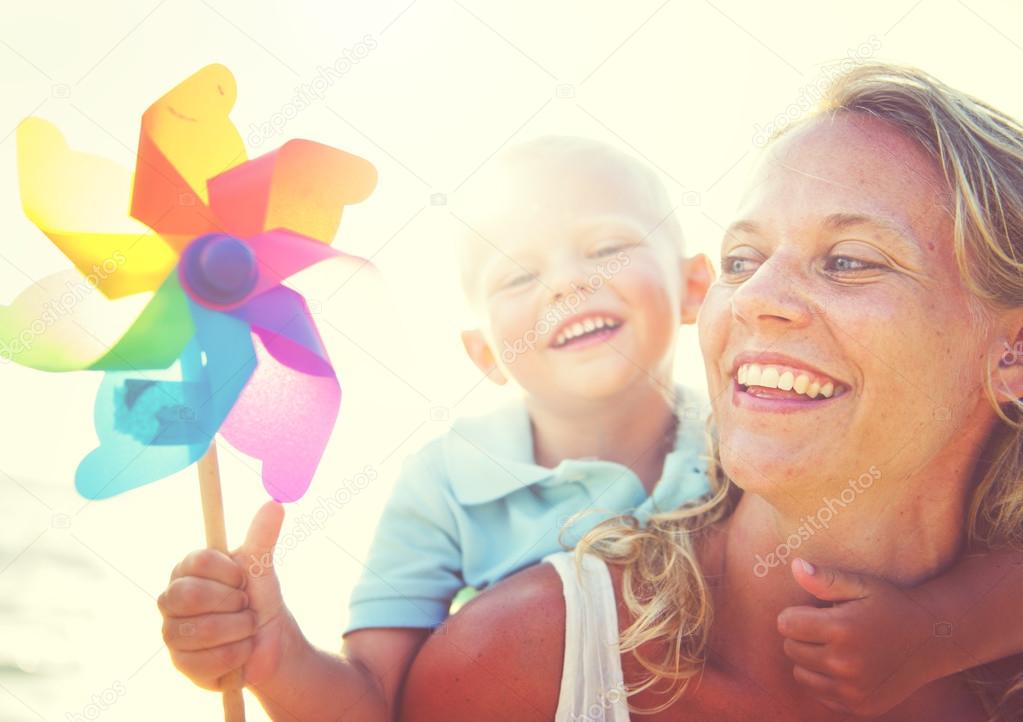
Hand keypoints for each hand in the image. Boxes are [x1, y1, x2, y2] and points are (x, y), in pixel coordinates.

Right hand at [158, 502, 292, 690]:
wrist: (272, 643)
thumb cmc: (260, 600)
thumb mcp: (262, 568)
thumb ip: (263, 537)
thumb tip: (275, 504)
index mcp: (187, 569)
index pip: (197, 561)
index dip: (228, 573)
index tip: (244, 580)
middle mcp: (171, 599)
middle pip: (190, 595)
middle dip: (232, 603)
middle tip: (246, 605)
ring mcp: (172, 633)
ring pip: (201, 630)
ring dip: (239, 630)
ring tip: (246, 628)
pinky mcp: (181, 665)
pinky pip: (207, 661)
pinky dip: (236, 655)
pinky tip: (241, 650)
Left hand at [777, 558, 939, 715]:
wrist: (932, 640)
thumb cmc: (890, 606)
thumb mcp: (861, 584)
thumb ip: (824, 578)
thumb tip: (795, 565)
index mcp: (841, 630)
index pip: (785, 624)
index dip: (797, 614)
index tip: (817, 612)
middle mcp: (845, 664)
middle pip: (791, 649)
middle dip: (802, 636)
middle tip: (829, 629)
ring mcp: (852, 690)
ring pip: (800, 673)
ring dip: (810, 660)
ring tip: (835, 647)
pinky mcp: (858, 707)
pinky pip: (819, 694)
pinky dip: (824, 680)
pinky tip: (846, 666)